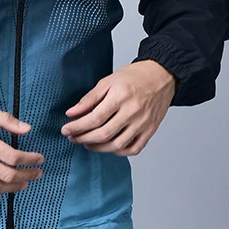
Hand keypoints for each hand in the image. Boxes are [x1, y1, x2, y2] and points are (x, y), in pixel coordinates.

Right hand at [0, 99, 44, 196]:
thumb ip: (4, 120)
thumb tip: (27, 129)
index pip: (14, 156)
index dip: (31, 159)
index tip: (39, 158)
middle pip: (8, 175)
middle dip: (27, 175)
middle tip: (37, 173)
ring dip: (13, 187)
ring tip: (23, 184)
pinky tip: (1, 189)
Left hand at [60, 60, 178, 155]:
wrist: (163, 76)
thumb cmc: (136, 77)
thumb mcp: (108, 81)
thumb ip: (89, 99)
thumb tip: (72, 113)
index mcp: (121, 96)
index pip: (94, 118)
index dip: (77, 127)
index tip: (66, 130)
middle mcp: (133, 111)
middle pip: (103, 134)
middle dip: (83, 139)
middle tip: (73, 138)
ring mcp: (143, 123)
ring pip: (117, 145)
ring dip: (98, 148)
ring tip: (87, 143)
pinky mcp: (150, 131)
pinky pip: (133, 149)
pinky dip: (118, 152)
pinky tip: (108, 146)